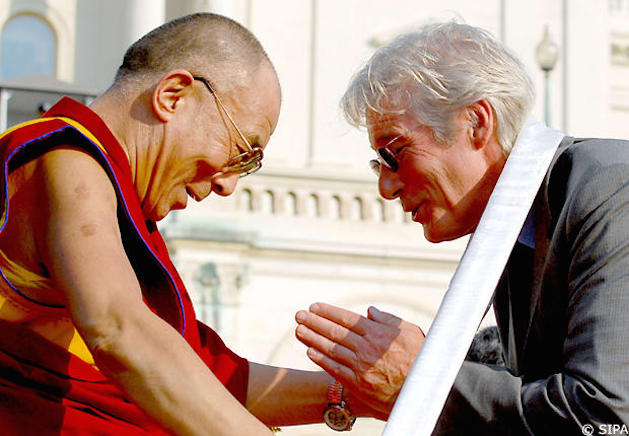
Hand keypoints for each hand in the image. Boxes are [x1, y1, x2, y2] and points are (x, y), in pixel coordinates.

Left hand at [295, 303, 423, 418]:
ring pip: (331, 349)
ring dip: (312, 338)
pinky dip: (321, 359)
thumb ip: (387, 320)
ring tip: (298, 330)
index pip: (347, 318)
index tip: (314, 307)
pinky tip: (310, 351)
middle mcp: (366, 347)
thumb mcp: (409, 332)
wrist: (424, 391)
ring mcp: (360, 366)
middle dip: (314, 322)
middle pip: (334, 331)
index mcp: (377, 333)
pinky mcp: (358, 384)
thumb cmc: (421, 358)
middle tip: (299, 315)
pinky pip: (334, 369)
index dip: (328, 312)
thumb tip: (369, 311)